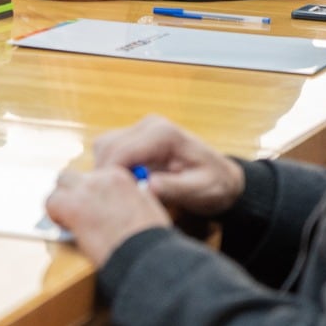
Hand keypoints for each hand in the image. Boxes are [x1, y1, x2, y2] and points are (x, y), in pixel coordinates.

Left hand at [46, 165, 170, 265]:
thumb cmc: (150, 239)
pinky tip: (64, 226)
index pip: (94, 176)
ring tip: (67, 219)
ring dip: (61, 200)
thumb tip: (127, 201)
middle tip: (75, 210)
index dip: (90, 192)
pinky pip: (51, 202)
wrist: (145, 255)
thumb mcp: (148, 208)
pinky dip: (54, 214)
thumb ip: (133, 198)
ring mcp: (85, 191)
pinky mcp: (72, 207)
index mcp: (120, 177)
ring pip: (60, 184)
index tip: (92, 206)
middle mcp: (101, 179)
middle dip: (71, 190)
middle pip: (73, 176)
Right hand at [93, 115, 245, 217]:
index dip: (110, 175)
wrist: (221, 176)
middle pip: (107, 146)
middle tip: (113, 201)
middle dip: (105, 174)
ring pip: (104, 147)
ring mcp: (141, 128)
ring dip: (106, 170)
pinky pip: (110, 150)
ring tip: (121, 194)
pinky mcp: (135, 136)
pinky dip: (111, 168)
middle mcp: (149, 124)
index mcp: (164, 134)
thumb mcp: (200, 191)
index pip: (122, 150)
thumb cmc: (214, 184)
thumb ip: (174, 188)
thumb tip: (148, 187)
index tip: (109, 200)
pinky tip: (125, 185)